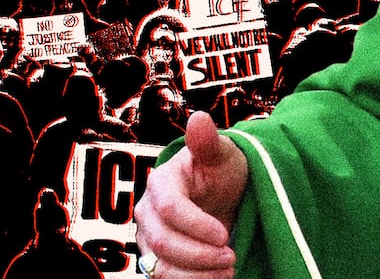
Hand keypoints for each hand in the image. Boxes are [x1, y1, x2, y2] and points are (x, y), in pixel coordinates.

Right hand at [134, 111, 248, 277]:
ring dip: (196, 275)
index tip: (224, 235)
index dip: (196, 225)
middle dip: (199, 255)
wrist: (219, 195)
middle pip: (163, 242)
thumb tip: (199, 118)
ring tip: (228, 271)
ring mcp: (149, 238)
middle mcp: (148, 213)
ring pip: (161, 267)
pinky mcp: (157, 259)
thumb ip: (208, 142)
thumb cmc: (220, 172)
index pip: (170, 209)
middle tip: (231, 257)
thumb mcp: (221, 155)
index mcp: (161, 183)